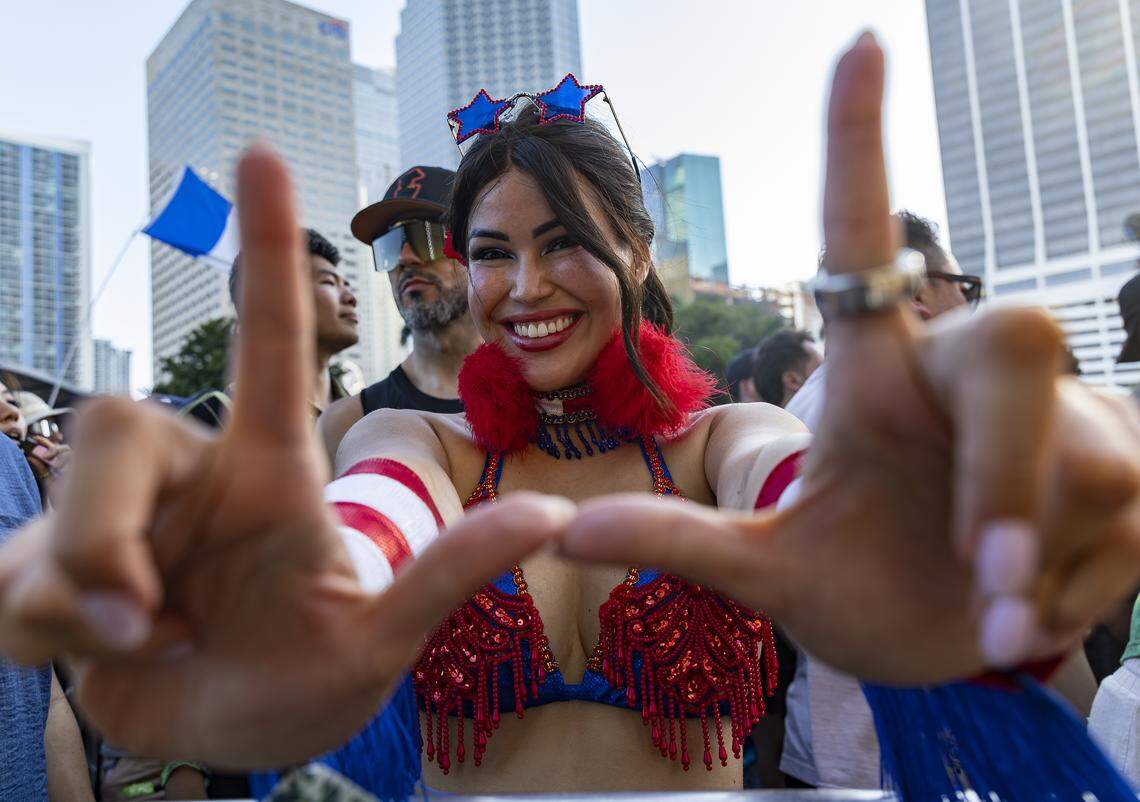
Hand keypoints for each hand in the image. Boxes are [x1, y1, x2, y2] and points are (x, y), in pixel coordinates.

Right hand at [0, 146, 571, 767]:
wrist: (222, 740)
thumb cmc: (308, 679)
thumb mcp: (379, 642)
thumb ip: (444, 579)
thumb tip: (550, 516)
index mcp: (271, 470)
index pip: (268, 343)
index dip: (266, 251)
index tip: (263, 153)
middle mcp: (190, 475)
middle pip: (115, 426)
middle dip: (106, 532)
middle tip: (154, 620)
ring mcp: (116, 520)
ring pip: (58, 517)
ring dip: (87, 602)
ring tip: (157, 646)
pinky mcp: (48, 570)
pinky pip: (17, 581)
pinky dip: (51, 634)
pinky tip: (104, 657)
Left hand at [561, 32, 1139, 683]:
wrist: (950, 651)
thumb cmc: (859, 586)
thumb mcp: (769, 573)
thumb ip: (679, 543)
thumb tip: (558, 526)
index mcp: (875, 373)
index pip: (860, 243)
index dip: (856, 148)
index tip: (856, 43)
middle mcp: (962, 376)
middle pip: (1015, 342)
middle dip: (1006, 473)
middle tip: (987, 575)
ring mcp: (1061, 424)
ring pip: (1080, 461)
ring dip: (1033, 564)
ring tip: (993, 617)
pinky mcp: (1132, 484)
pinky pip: (1129, 524)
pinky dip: (1071, 595)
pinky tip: (1036, 616)